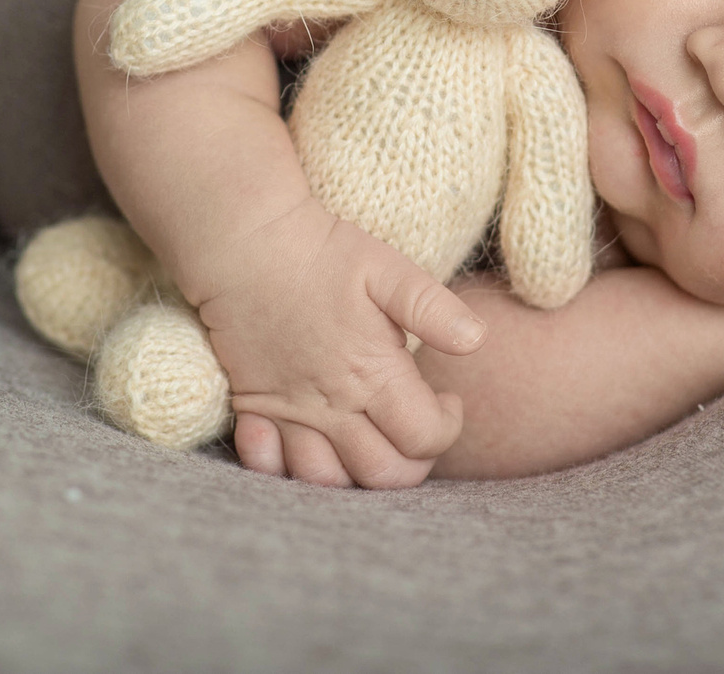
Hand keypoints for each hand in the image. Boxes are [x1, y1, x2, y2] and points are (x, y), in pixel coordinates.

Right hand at [190, 197, 486, 488]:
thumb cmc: (321, 252)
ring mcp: (288, 410)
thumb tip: (476, 340)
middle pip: (383, 474)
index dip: (449, 427)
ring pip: (326, 480)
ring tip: (369, 440)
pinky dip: (286, 469)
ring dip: (355, 474)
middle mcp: (330, 404)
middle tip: (415, 428)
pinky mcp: (254, 404)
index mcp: (371, 373)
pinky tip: (305, 447)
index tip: (447, 399)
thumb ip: (433, 309)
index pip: (425, 438)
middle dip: (413, 463)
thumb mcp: (387, 268)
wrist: (246, 241)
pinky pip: (266, 464)